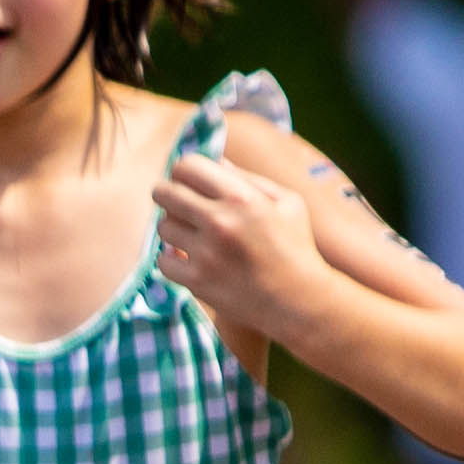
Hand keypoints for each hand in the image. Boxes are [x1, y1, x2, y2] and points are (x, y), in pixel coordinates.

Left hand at [150, 146, 329, 338]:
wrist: (300, 302)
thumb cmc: (297, 247)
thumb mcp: (287, 202)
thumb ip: (249, 179)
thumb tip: (215, 161)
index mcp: (241, 198)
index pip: (187, 167)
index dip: (182, 170)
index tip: (186, 180)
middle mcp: (219, 222)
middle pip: (164, 193)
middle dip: (167, 194)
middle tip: (176, 202)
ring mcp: (206, 254)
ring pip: (163, 227)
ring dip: (173, 227)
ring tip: (190, 233)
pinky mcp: (198, 282)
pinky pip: (163, 261)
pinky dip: (172, 259)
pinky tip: (187, 257)